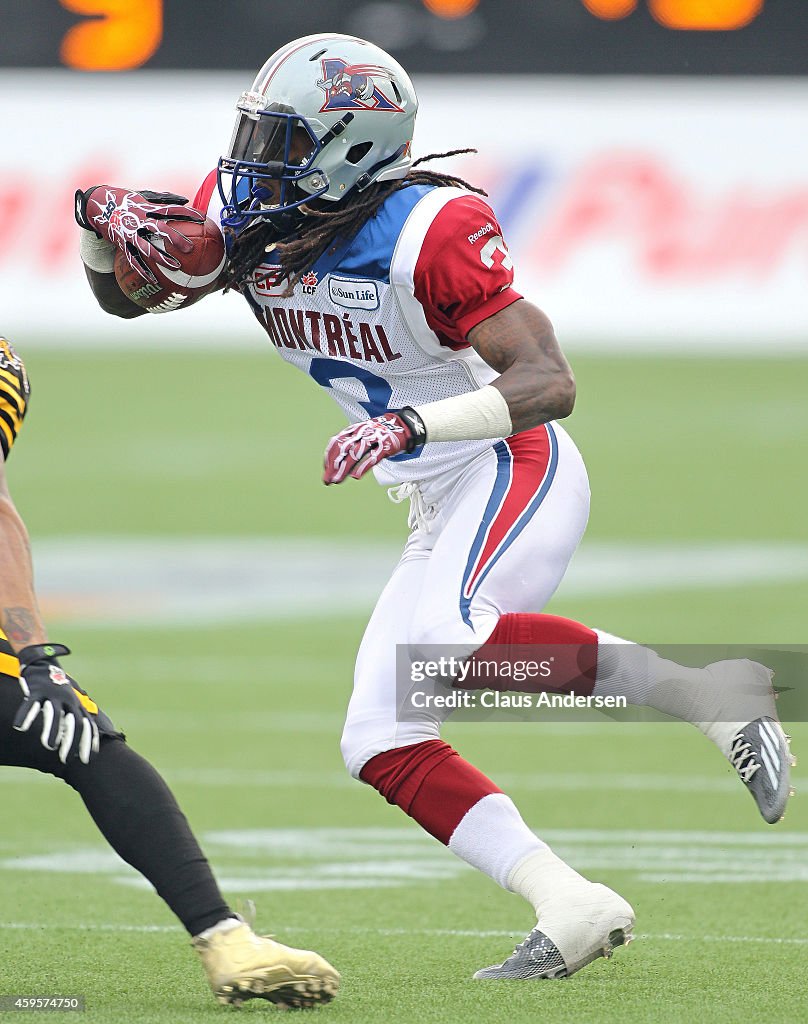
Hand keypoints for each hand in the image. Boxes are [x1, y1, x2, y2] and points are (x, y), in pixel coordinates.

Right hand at [13, 644, 99, 764]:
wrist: (43, 665)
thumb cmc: (57, 690)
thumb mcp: (69, 703)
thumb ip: (72, 719)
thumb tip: (71, 743)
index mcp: (76, 704)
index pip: (87, 725)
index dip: (88, 741)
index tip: (86, 759)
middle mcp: (68, 700)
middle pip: (74, 721)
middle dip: (72, 741)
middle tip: (66, 759)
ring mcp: (53, 694)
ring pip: (55, 713)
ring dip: (52, 730)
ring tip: (49, 746)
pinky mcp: (37, 690)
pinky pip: (31, 704)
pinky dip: (26, 715)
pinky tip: (20, 727)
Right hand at [75, 185, 204, 283]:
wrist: (95, 203)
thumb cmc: (125, 199)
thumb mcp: (143, 195)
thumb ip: (164, 199)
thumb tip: (185, 200)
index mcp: (146, 207)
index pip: (171, 209)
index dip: (187, 213)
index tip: (203, 218)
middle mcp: (139, 220)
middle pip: (160, 229)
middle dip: (175, 238)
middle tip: (190, 248)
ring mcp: (129, 233)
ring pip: (146, 248)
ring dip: (161, 258)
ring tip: (176, 267)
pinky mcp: (121, 243)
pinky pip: (132, 259)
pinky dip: (142, 270)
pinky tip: (153, 280)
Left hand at [323, 408, 425, 484]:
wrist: (404, 424)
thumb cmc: (381, 432)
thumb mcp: (364, 432)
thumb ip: (352, 442)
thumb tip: (338, 459)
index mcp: (355, 429)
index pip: (337, 442)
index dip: (329, 457)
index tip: (326, 469)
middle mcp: (362, 433)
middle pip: (343, 449)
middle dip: (333, 466)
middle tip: (327, 480)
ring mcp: (374, 439)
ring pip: (355, 454)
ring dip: (344, 468)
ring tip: (337, 480)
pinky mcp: (385, 446)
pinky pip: (373, 457)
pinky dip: (363, 467)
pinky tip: (355, 476)